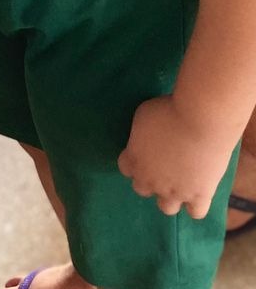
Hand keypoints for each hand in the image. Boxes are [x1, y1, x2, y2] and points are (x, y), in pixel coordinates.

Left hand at [118, 95, 236, 218]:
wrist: (199, 121)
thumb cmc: (168, 112)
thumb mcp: (143, 116)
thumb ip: (141, 135)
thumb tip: (146, 139)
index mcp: (134, 160)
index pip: (125, 168)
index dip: (134, 160)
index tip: (143, 152)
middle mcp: (151, 180)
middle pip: (142, 189)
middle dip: (150, 179)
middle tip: (162, 166)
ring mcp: (175, 192)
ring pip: (166, 207)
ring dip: (170, 197)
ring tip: (180, 183)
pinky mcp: (200, 196)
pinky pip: (196, 213)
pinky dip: (196, 205)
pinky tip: (199, 192)